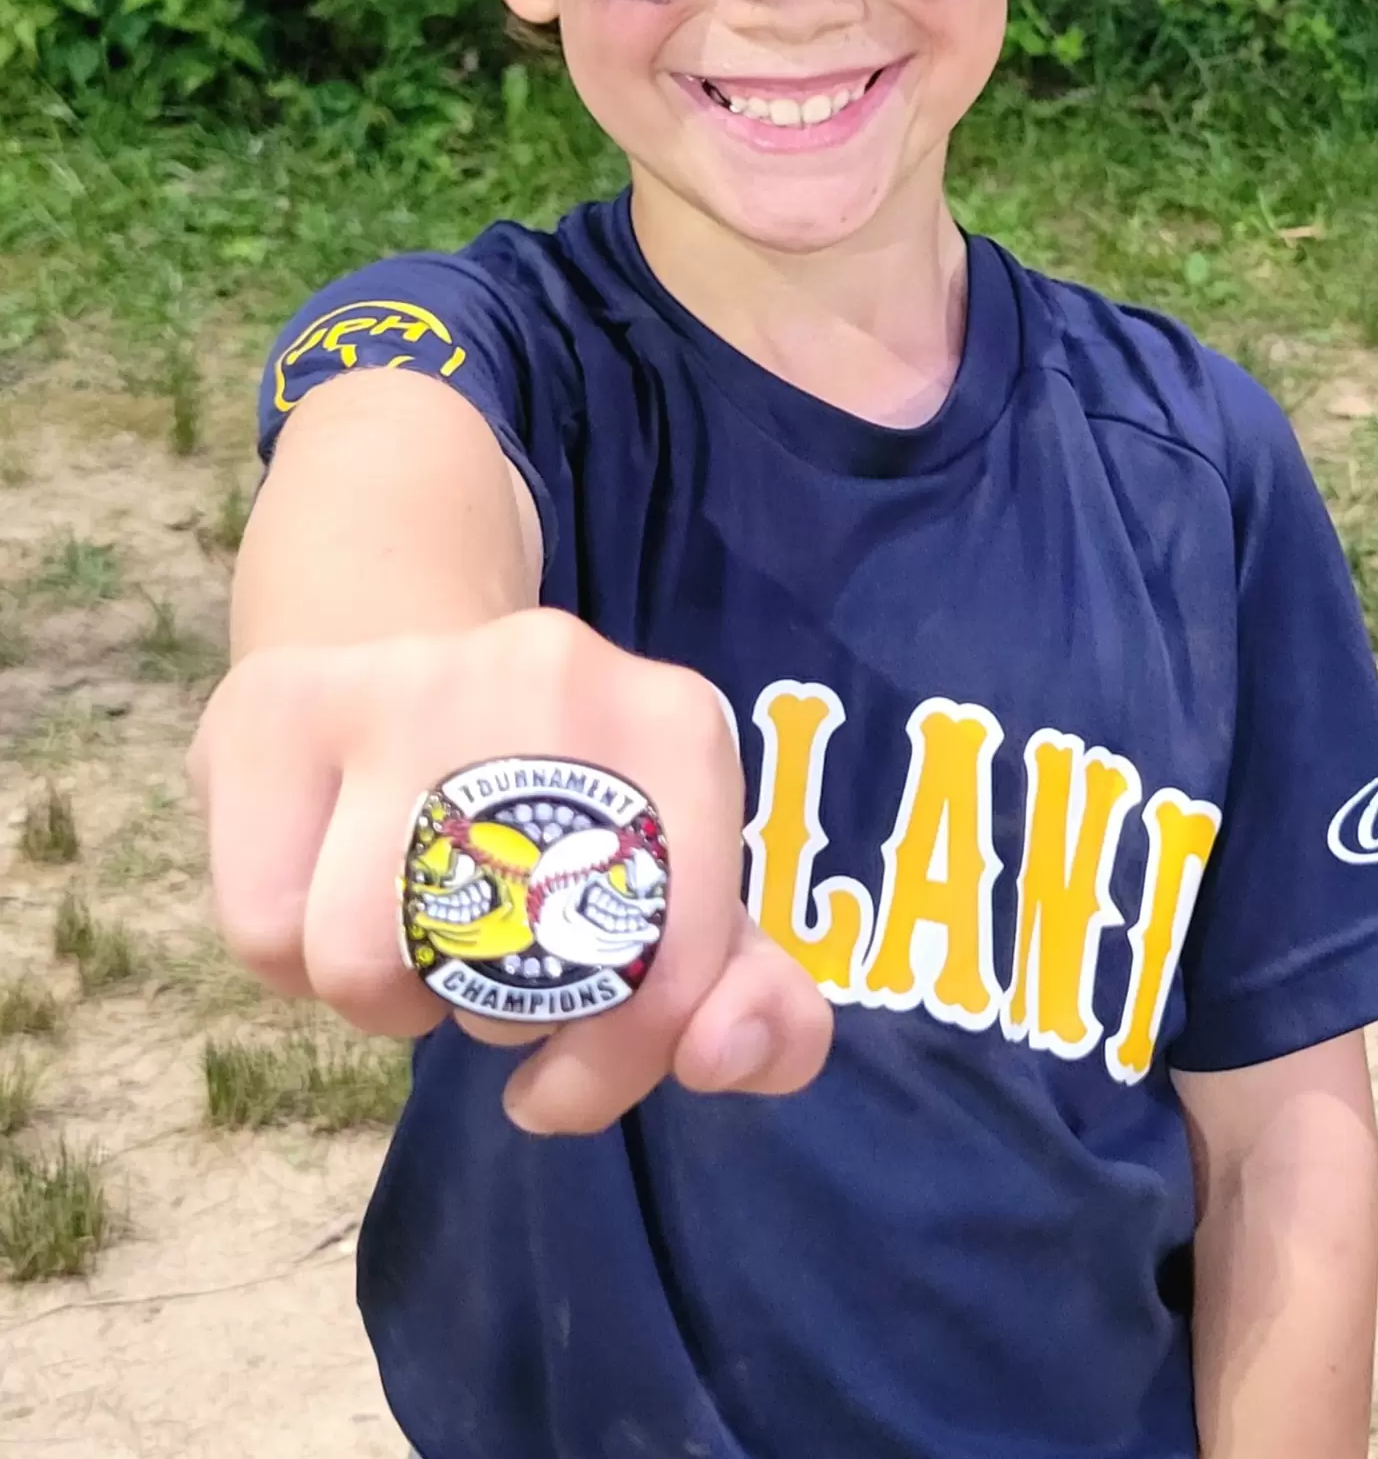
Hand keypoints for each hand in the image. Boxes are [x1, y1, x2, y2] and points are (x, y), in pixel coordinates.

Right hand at [188, 607, 833, 1131]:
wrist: (416, 657)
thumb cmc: (562, 811)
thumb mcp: (680, 896)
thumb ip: (754, 1003)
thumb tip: (727, 1052)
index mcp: (674, 724)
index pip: (667, 967)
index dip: (618, 1062)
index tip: (569, 1079)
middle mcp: (548, 674)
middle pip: (508, 982)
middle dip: (495, 1020)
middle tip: (490, 966)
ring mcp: (402, 678)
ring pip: (362, 964)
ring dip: (388, 996)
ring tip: (415, 927)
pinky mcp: (274, 705)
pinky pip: (265, 931)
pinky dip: (293, 961)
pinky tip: (330, 886)